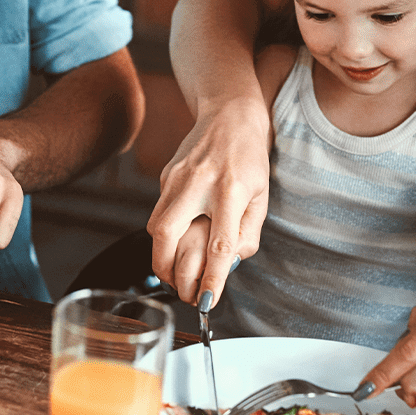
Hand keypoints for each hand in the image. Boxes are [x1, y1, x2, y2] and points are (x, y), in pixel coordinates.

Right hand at [147, 100, 269, 296]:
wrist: (229, 113)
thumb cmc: (249, 156)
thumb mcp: (260, 195)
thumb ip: (247, 231)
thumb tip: (229, 263)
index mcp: (230, 190)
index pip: (218, 244)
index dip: (212, 277)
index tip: (207, 301)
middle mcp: (198, 183)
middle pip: (166, 235)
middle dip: (165, 269)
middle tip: (178, 288)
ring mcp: (176, 177)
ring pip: (155, 226)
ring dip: (161, 254)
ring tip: (175, 270)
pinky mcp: (165, 175)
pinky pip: (160, 211)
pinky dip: (166, 232)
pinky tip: (178, 238)